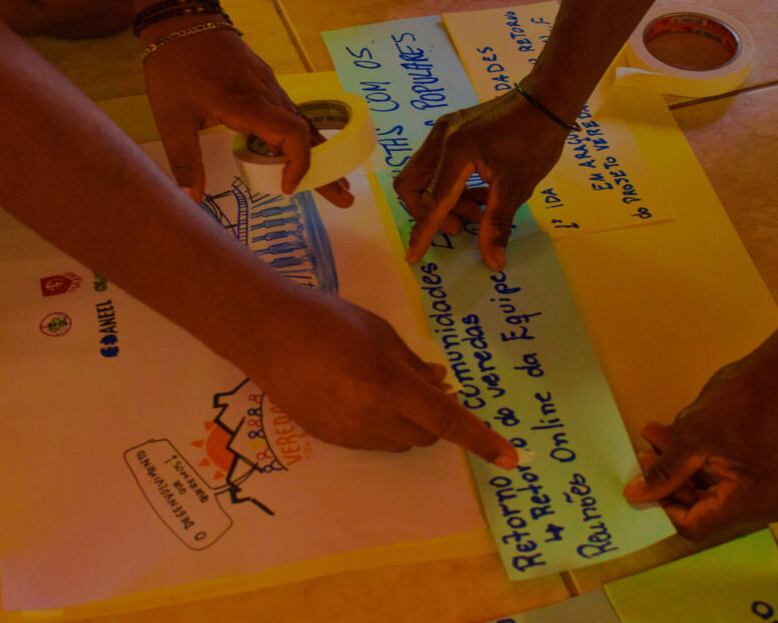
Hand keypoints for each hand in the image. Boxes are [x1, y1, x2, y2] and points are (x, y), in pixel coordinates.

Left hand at [142, 24, 352, 206]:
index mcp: (248, 105)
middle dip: (327, 170)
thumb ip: (185, 161)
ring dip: (320, 157)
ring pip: (303, 126)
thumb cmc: (175, 68)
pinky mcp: (266, 84)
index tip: (286, 189)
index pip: (292, 135)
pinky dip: (304, 140)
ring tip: (336, 184)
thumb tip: (192, 202)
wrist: (184, 19)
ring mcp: (271, 88)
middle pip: (307, 136)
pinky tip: (309, 153)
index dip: (298, 165)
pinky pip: (292, 116)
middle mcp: (268, 96)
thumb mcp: (172, 119)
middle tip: (345, 201)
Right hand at [244, 288, 518, 467]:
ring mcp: (348, 433)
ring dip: (408, 423)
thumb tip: (440, 384)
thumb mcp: (379, 333)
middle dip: (435, 417)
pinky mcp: (328, 437)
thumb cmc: (328, 319)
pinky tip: (355, 392)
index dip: (482, 440)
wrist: (266, 332)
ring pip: (399, 442)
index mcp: (390, 388)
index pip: (448, 422)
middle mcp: (372, 419)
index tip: (511, 458)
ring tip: (382, 385)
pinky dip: (379, 424)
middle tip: (424, 385)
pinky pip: (370, 440)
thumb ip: (413, 364)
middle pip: (426, 436)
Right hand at [394, 84, 569, 269]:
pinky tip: (478, 192)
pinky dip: (449, 185)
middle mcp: (440, 139)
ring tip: (480, 211)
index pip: (432, 201)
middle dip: (428, 213)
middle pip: (411, 185)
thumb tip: (493, 262)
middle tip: (462, 226)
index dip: (423, 232)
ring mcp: (442, 131)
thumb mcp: (517, 187)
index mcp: (456, 152)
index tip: (413, 256)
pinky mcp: (449, 129)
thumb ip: (497, 224)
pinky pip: (435, 164)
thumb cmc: (535, 141)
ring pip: (421, 175)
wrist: (546, 99)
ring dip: (443, 200)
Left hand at [623, 359, 777, 540]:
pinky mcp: (764, 474)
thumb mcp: (693, 434)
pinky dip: (697, 460)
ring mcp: (769, 490)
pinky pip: (723, 477)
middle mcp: (767, 505)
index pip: (696, 525)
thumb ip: (665, 471)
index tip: (638, 486)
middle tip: (643, 456)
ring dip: (679, 466)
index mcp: (755, 501)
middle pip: (703, 508)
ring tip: (652, 437)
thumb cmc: (745, 397)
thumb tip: (636, 495)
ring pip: (709, 489)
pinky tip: (670, 436)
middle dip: (668, 481)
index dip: (662, 507)